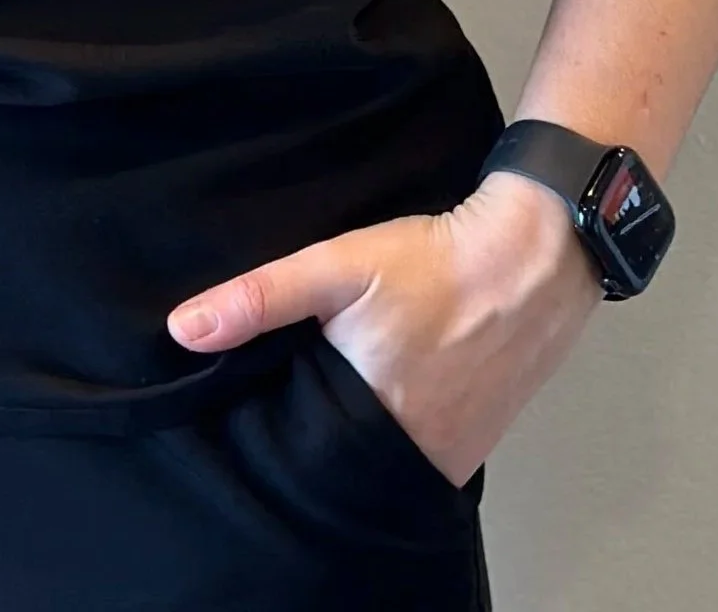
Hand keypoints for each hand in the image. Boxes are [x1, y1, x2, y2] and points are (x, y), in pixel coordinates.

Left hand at [165, 170, 601, 486]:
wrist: (534, 256)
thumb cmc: (434, 262)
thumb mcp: (338, 266)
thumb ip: (262, 298)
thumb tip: (183, 330)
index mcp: (366, 420)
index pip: (296, 447)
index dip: (270, 426)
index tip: (246, 403)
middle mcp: (409, 455)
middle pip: (337, 459)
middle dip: (311, 435)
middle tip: (291, 392)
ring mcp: (448, 456)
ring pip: (378, 462)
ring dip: (354, 438)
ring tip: (330, 396)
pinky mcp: (474, 447)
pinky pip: (418, 458)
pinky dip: (395, 438)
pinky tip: (381, 400)